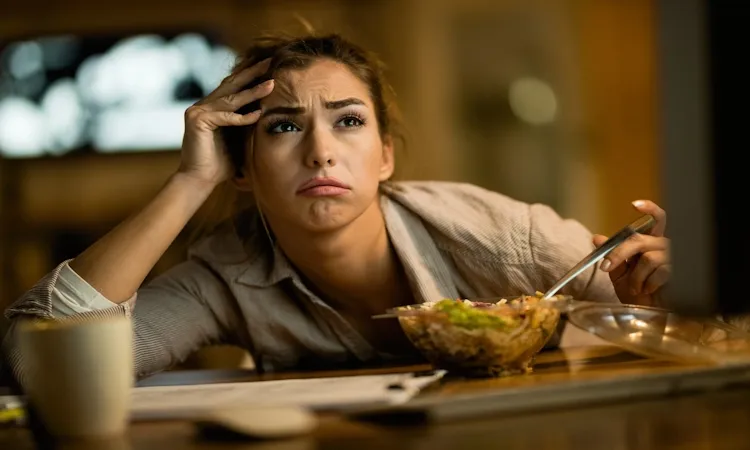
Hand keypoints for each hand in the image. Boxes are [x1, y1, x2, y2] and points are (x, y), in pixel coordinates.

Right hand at [177, 58, 274, 186]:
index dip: (250, 76)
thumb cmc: (220, 163)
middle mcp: (203, 105)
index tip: (269, 67)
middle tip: (269, 61)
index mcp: (212, 107)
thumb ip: (246, 123)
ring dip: (253, 92)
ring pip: (231, 99)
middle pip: (232, 85)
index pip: (234, 87)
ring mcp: (198, 111)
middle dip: (252, 73)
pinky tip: (259, 115)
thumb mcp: (238, 138)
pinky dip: (242, 117)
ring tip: (271, 84)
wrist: (200, 180)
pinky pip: (226, 117)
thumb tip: (268, 111)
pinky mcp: (197, 120)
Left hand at [593, 200, 670, 306]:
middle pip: (639, 240)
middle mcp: (663, 246)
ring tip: (636, 288)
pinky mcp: (680, 272)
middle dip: (619, 254)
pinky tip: (649, 290)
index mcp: (650, 243)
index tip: (634, 204)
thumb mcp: (618, 274)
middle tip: (606, 267)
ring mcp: (673, 258)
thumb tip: (597, 238)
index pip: (656, 219)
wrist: (650, 314)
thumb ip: (611, 256)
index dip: (649, 209)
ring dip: (635, 277)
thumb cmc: (637, 294)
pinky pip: (659, 272)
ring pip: (648, 258)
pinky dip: (647, 284)